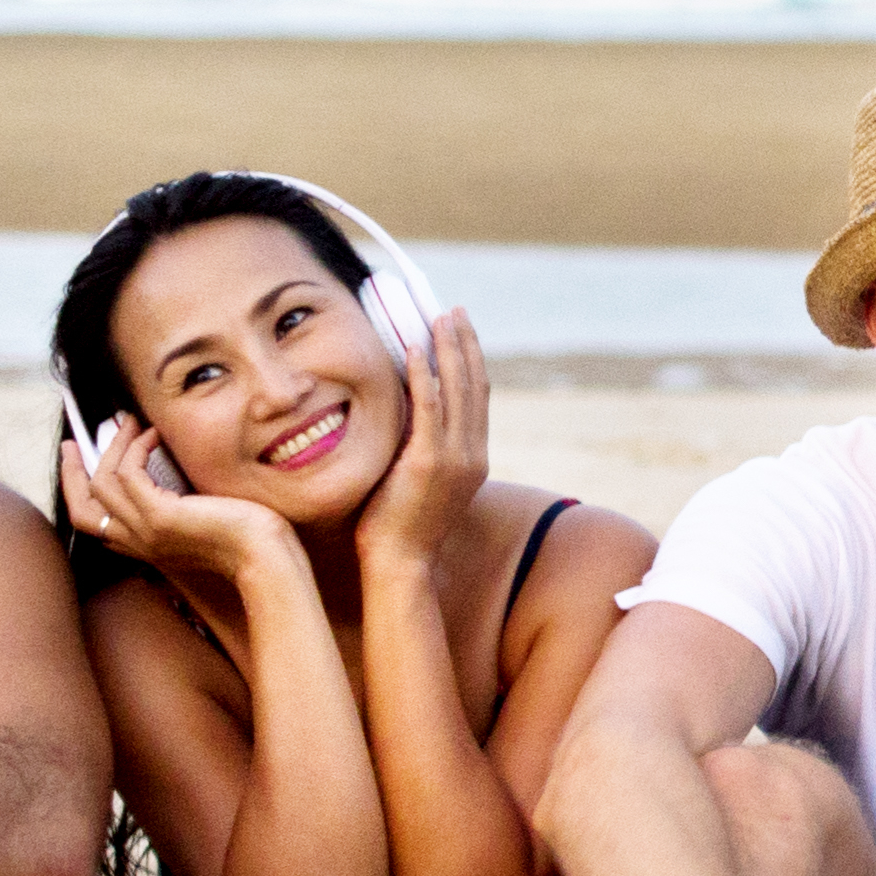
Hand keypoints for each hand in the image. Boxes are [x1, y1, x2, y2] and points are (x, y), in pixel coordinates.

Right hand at [58, 416, 291, 589]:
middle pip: (81, 508)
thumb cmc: (248, 538)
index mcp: (145, 547)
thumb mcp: (203, 523)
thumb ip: (180, 510)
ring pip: (101, 485)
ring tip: (129, 423)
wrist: (266, 557)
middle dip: (71, 472)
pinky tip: (153, 434)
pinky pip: (128, 474)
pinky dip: (136, 449)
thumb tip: (172, 480)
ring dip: (112, 448)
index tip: (83, 463)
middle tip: (74, 442)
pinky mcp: (160, 516)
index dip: (81, 493)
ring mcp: (146, 531)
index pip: (95, 525)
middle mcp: (138, 542)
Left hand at [358, 307, 491, 570]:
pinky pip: (429, 408)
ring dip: (448, 349)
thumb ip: (420, 451)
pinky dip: (425, 375)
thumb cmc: (397, 529)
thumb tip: (404, 423)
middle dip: (464, 344)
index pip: (478, 399)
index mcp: (474, 460)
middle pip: (475, 386)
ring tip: (439, 317)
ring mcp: (455, 459)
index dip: (471, 362)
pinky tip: (416, 349)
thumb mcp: (418, 484)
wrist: (400, 564)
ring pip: (458, 390)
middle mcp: (473, 454)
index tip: (459, 332)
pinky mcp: (429, 462)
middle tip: (454, 311)